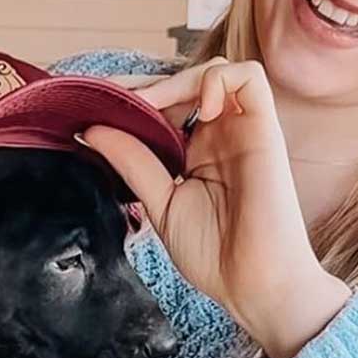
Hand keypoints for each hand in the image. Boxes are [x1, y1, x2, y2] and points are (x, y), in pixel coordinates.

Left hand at [83, 58, 351, 357]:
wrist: (254, 286)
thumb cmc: (214, 254)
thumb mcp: (160, 202)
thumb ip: (132, 162)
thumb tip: (91, 128)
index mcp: (197, 151)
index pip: (166, 104)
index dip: (134, 99)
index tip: (96, 107)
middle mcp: (221, 134)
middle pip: (184, 82)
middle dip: (144, 84)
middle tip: (108, 99)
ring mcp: (243, 129)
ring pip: (214, 71)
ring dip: (176, 80)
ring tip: (145, 106)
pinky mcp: (265, 129)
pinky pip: (248, 78)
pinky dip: (214, 80)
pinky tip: (194, 110)